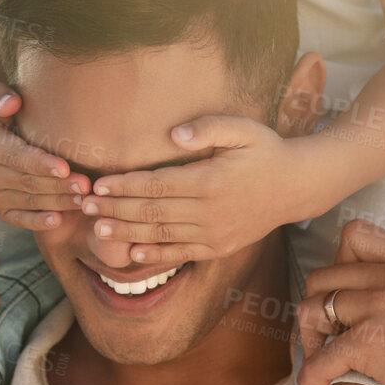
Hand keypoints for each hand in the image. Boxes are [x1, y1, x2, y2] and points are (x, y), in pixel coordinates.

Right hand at [0, 82, 93, 229]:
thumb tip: (12, 103)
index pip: (17, 157)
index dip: (41, 164)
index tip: (65, 167)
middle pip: (28, 182)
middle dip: (58, 186)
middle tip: (86, 185)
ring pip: (29, 201)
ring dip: (57, 203)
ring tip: (84, 200)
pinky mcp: (0, 208)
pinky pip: (19, 218)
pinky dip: (37, 222)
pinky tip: (58, 220)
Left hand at [80, 117, 297, 264]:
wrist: (298, 186)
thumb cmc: (266, 151)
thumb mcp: (244, 129)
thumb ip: (208, 128)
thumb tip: (172, 133)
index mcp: (211, 180)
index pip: (157, 183)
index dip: (125, 184)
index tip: (98, 182)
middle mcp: (210, 211)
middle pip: (153, 211)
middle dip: (116, 208)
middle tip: (85, 206)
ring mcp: (215, 233)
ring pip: (161, 235)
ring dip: (127, 232)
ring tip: (98, 229)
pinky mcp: (219, 248)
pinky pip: (181, 253)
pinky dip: (154, 255)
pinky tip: (131, 253)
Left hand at [296, 219, 384, 384]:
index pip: (355, 235)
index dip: (337, 266)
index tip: (342, 301)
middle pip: (322, 277)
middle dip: (314, 312)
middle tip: (322, 349)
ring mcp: (382, 305)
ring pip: (309, 312)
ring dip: (304, 347)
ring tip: (315, 378)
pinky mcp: (370, 343)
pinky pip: (316, 362)